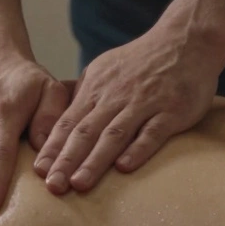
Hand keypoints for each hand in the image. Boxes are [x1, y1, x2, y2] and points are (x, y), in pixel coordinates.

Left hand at [32, 26, 222, 193]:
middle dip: (66, 160)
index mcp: (97, 89)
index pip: (68, 122)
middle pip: (85, 132)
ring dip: (95, 160)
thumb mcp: (104, 69)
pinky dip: (138, 150)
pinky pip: (152, 132)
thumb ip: (82, 94)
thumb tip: (57, 120)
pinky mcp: (172, 110)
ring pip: (114, 135)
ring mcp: (144, 103)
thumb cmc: (142, 61)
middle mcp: (116, 97)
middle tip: (52, 185)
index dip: (52, 147)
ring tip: (79, 184)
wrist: (186, 40)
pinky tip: (124, 168)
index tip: (38, 171)